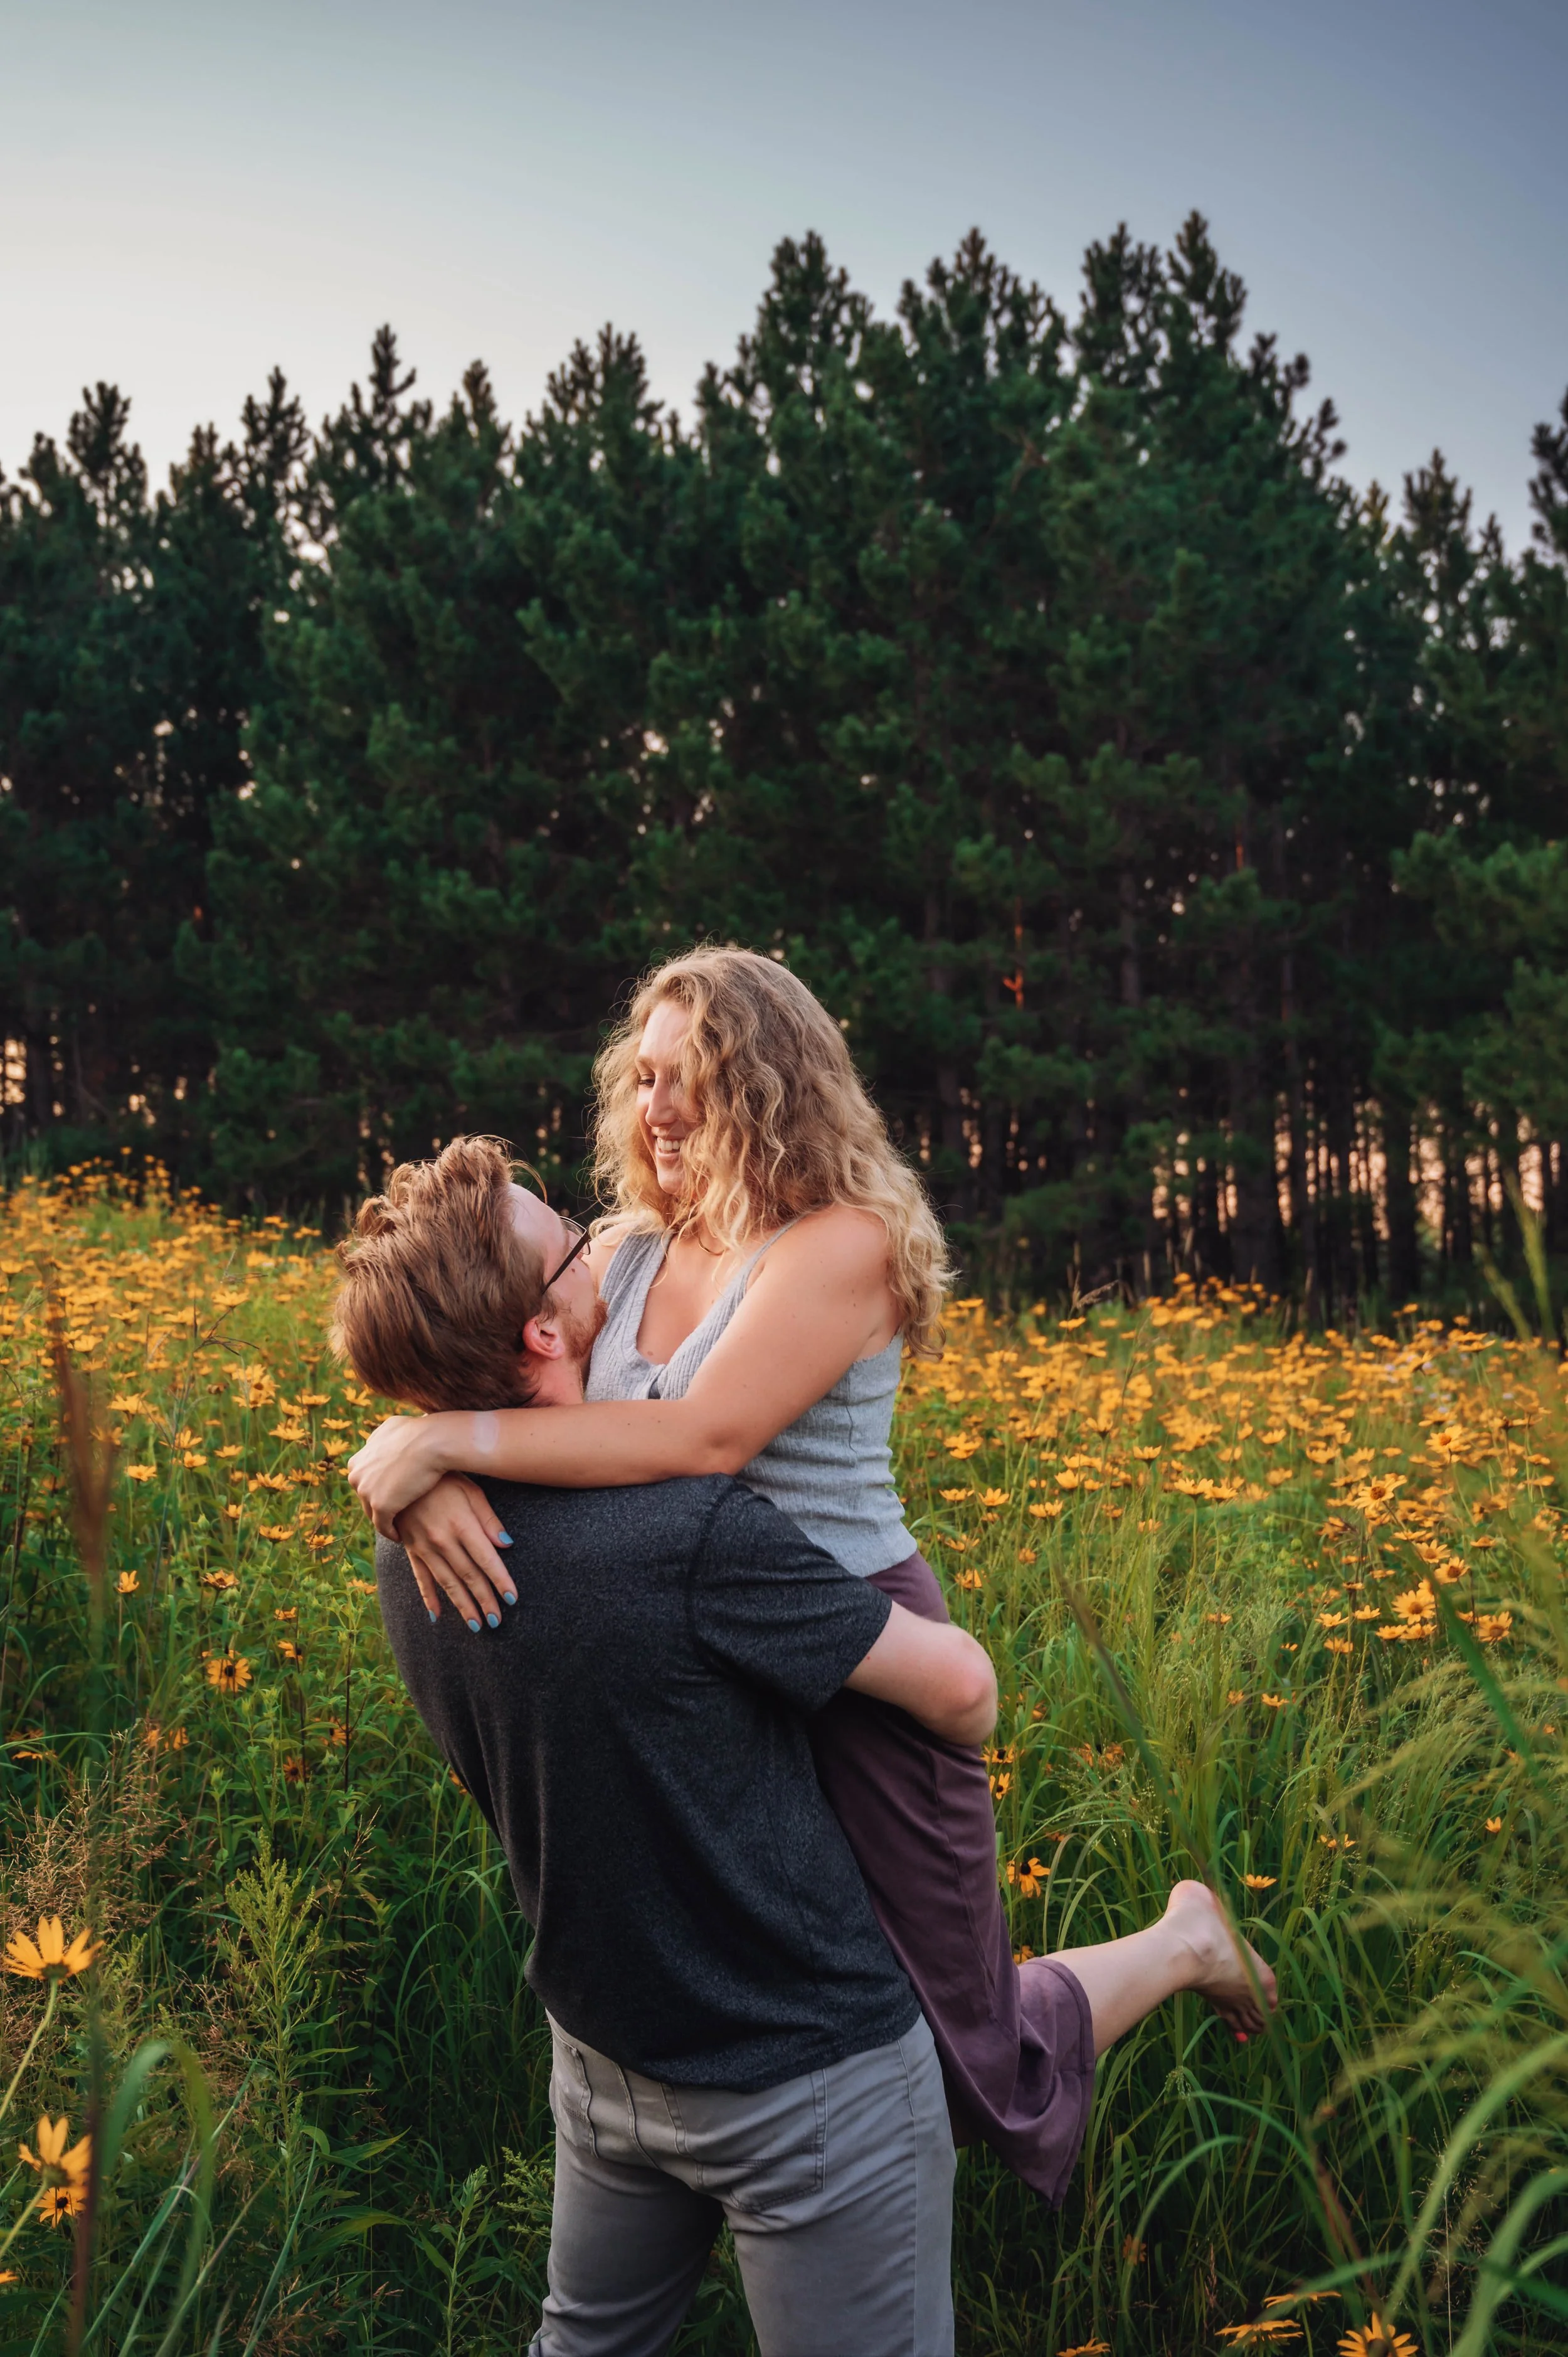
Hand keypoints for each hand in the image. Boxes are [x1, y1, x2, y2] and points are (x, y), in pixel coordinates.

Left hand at [348, 1413, 456, 1534]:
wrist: (432, 1441)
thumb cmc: (419, 1432)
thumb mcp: (391, 1429)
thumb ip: (380, 1440)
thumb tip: (377, 1442)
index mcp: (357, 1460)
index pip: (365, 1483)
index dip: (379, 1490)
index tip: (393, 1496)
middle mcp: (356, 1475)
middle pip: (366, 1499)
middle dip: (381, 1505)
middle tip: (397, 1514)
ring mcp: (366, 1490)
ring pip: (373, 1513)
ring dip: (385, 1521)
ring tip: (400, 1526)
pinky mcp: (379, 1505)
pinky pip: (382, 1526)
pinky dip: (391, 1532)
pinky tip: (402, 1535)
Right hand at [397, 1475, 516, 1630]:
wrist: (401, 1471)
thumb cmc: (443, 1478)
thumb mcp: (471, 1490)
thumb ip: (488, 1519)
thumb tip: (507, 1545)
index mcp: (461, 1524)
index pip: (486, 1560)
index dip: (500, 1580)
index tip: (512, 1599)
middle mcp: (442, 1540)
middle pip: (468, 1576)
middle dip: (484, 1600)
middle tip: (497, 1621)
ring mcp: (424, 1546)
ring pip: (447, 1582)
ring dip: (462, 1605)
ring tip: (476, 1625)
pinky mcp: (410, 1548)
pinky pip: (421, 1578)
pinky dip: (429, 1598)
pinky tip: (437, 1615)